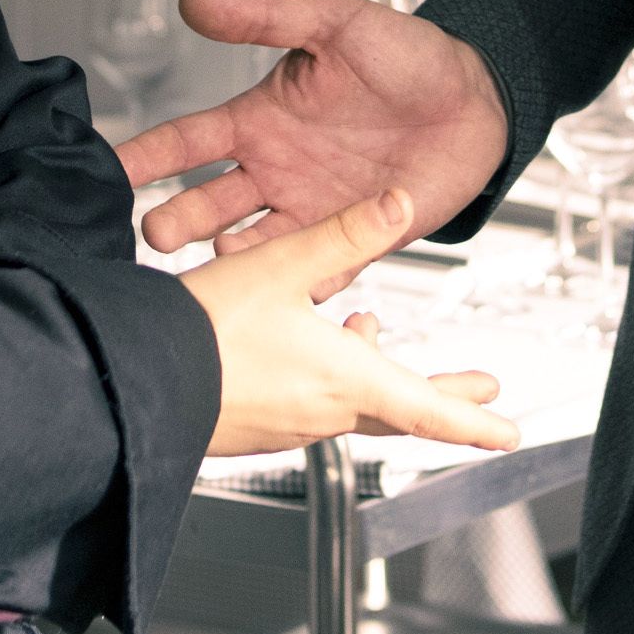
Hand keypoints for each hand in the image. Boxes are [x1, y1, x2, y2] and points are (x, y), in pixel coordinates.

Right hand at [118, 0, 506, 258]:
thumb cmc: (403, 54)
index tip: (103, 171)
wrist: (475, 97)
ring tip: (220, 260)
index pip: (185, 142)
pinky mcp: (352, 240)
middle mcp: (273, 172)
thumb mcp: (333, 22)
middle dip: (175, 221)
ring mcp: (310, 211)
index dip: (143, 157)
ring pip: (251, 246)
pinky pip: (318, 272)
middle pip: (205, 206)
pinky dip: (302, 285)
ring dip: (232, 259)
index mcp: (258, 121)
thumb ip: (264, 16)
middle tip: (154, 233)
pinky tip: (290, 292)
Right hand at [184, 188, 521, 457]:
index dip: (473, 419)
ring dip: (372, 374)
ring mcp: (285, 425)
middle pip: (398, 408)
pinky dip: (324, 375)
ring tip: (370, 334)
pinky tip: (301, 346)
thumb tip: (400, 203)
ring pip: (349, 401)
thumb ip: (342, 234)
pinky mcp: (250, 425)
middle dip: (442, 397)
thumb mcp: (280, 267)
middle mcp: (321, 411)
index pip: (427, 410)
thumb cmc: (202, 335)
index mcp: (343, 379)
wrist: (126, 384)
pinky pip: (305, 403)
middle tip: (478, 391)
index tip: (508, 430)